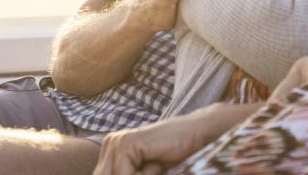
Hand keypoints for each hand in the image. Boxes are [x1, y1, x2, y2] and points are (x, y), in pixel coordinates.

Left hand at [93, 103, 254, 174]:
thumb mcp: (146, 174)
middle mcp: (109, 143)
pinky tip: (157, 163)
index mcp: (110, 150)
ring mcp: (116, 141)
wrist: (197, 136)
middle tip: (154, 168)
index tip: (149, 170)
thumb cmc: (175, 158)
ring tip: (155, 167)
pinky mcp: (127, 143)